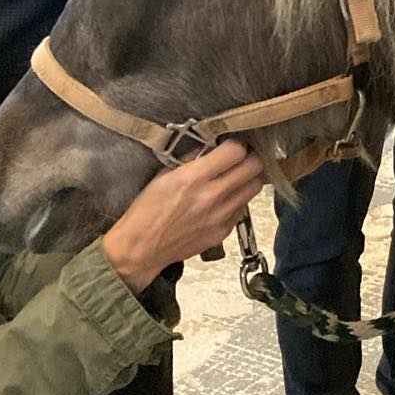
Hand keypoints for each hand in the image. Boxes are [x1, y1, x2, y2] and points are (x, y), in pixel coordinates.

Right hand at [101, 141, 265, 292]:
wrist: (140, 250)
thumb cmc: (147, 211)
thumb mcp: (164, 175)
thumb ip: (192, 158)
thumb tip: (212, 146)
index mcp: (194, 178)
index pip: (236, 151)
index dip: (236, 145)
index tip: (231, 146)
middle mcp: (211, 196)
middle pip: (254, 168)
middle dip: (250, 159)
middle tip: (241, 160)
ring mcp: (219, 217)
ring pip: (255, 188)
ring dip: (248, 180)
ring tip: (235, 179)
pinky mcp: (222, 233)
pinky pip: (243, 209)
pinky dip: (238, 201)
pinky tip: (225, 200)